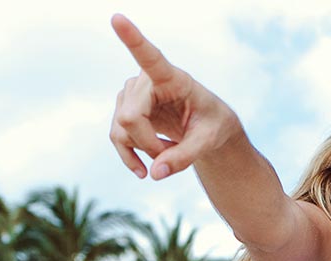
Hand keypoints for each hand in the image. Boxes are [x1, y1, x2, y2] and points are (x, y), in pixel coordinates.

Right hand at [108, 14, 244, 179]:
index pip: (150, 56)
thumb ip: (186, 157)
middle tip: (171, 155)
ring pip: (121, 129)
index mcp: (174, 78)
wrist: (206, 129)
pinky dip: (129, 157)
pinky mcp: (125, 109)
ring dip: (143, 150)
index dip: (132, 38)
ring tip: (168, 155)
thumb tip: (155, 173)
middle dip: (148, 143)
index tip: (117, 17)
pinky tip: (144, 170)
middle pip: (130, 116)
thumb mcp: (210, 141)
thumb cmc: (213, 126)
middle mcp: (147, 80)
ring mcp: (132, 94)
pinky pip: (117, 137)